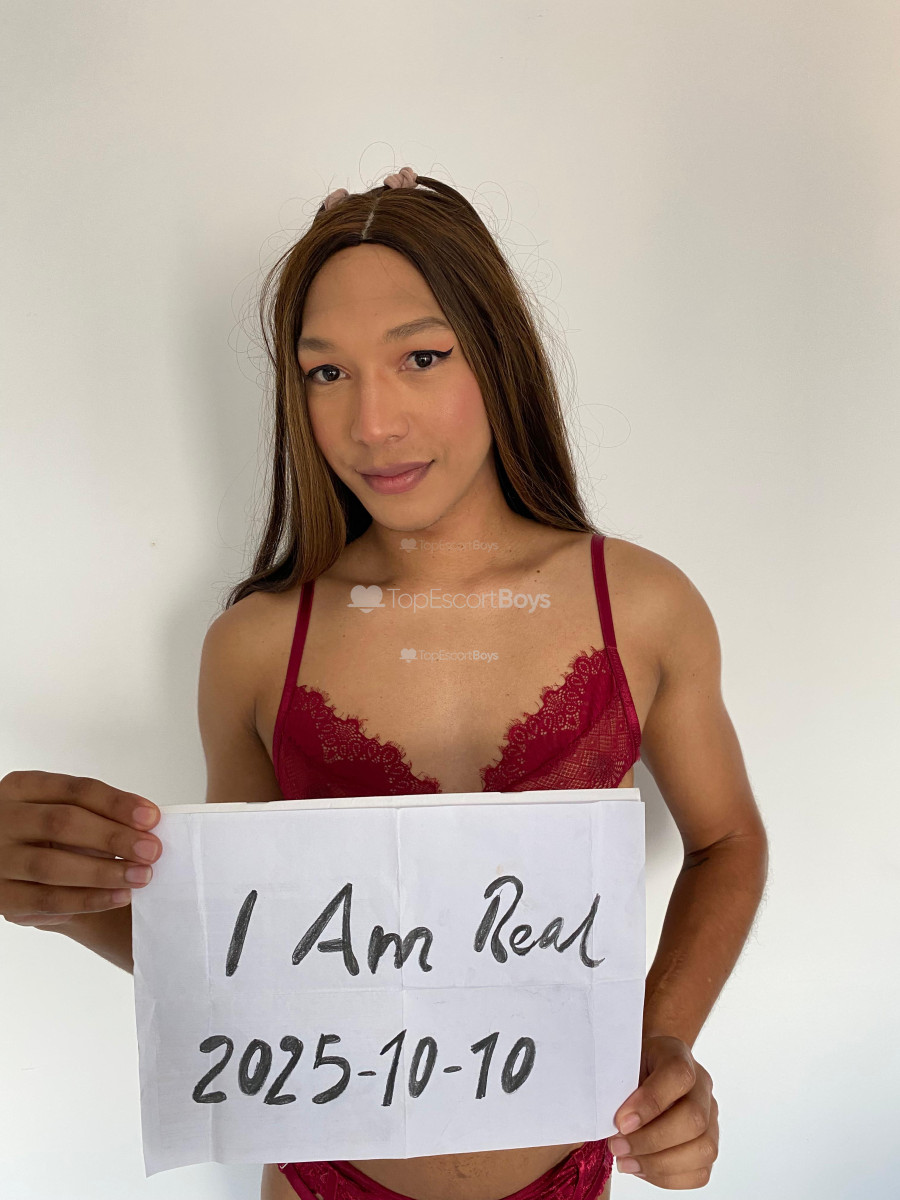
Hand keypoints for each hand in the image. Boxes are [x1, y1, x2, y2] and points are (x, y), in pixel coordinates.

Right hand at [0, 771, 160, 927]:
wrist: (16, 869)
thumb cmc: (49, 834)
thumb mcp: (64, 810)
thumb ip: (98, 812)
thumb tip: (148, 824)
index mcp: (21, 787)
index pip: (74, 790)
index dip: (116, 803)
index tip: (152, 817)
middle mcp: (3, 819)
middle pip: (62, 824)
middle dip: (113, 837)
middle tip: (151, 850)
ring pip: (52, 866)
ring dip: (104, 872)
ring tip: (141, 875)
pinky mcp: (3, 897)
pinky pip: (48, 901)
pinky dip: (89, 900)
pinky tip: (120, 895)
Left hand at [610, 1034, 718, 1188]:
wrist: (646, 1068)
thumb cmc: (631, 1067)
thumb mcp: (622, 1063)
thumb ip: (620, 1086)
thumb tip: (618, 1126)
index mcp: (678, 1055)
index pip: (678, 1075)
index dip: (650, 1102)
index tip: (621, 1121)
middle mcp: (702, 1085)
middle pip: (693, 1119)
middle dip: (651, 1141)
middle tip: (617, 1146)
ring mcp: (710, 1116)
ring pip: (703, 1149)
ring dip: (659, 1164)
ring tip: (626, 1161)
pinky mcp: (709, 1144)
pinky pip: (700, 1172)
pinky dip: (667, 1177)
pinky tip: (641, 1167)